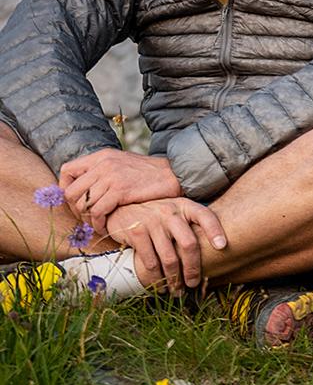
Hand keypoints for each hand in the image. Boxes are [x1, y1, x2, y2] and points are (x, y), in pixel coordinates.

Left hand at [61, 148, 179, 232]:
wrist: (174, 174)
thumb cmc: (149, 174)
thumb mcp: (122, 164)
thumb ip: (103, 172)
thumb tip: (87, 188)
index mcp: (101, 156)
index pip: (67, 171)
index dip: (65, 188)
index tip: (75, 202)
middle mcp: (102, 164)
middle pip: (71, 191)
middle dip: (74, 210)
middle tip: (85, 218)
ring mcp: (111, 177)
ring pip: (83, 204)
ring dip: (88, 220)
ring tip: (97, 225)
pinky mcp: (120, 191)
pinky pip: (98, 211)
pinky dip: (98, 224)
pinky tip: (106, 228)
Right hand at [105, 197, 227, 291]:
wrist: (121, 208)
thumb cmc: (155, 216)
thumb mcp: (175, 212)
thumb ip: (190, 225)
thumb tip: (216, 251)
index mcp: (184, 206)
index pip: (205, 216)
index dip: (215, 230)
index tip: (222, 246)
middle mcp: (170, 212)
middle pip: (189, 244)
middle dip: (193, 269)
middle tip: (193, 284)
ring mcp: (152, 221)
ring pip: (169, 258)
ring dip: (174, 279)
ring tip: (176, 290)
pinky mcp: (136, 232)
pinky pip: (150, 262)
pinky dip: (156, 278)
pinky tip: (159, 285)